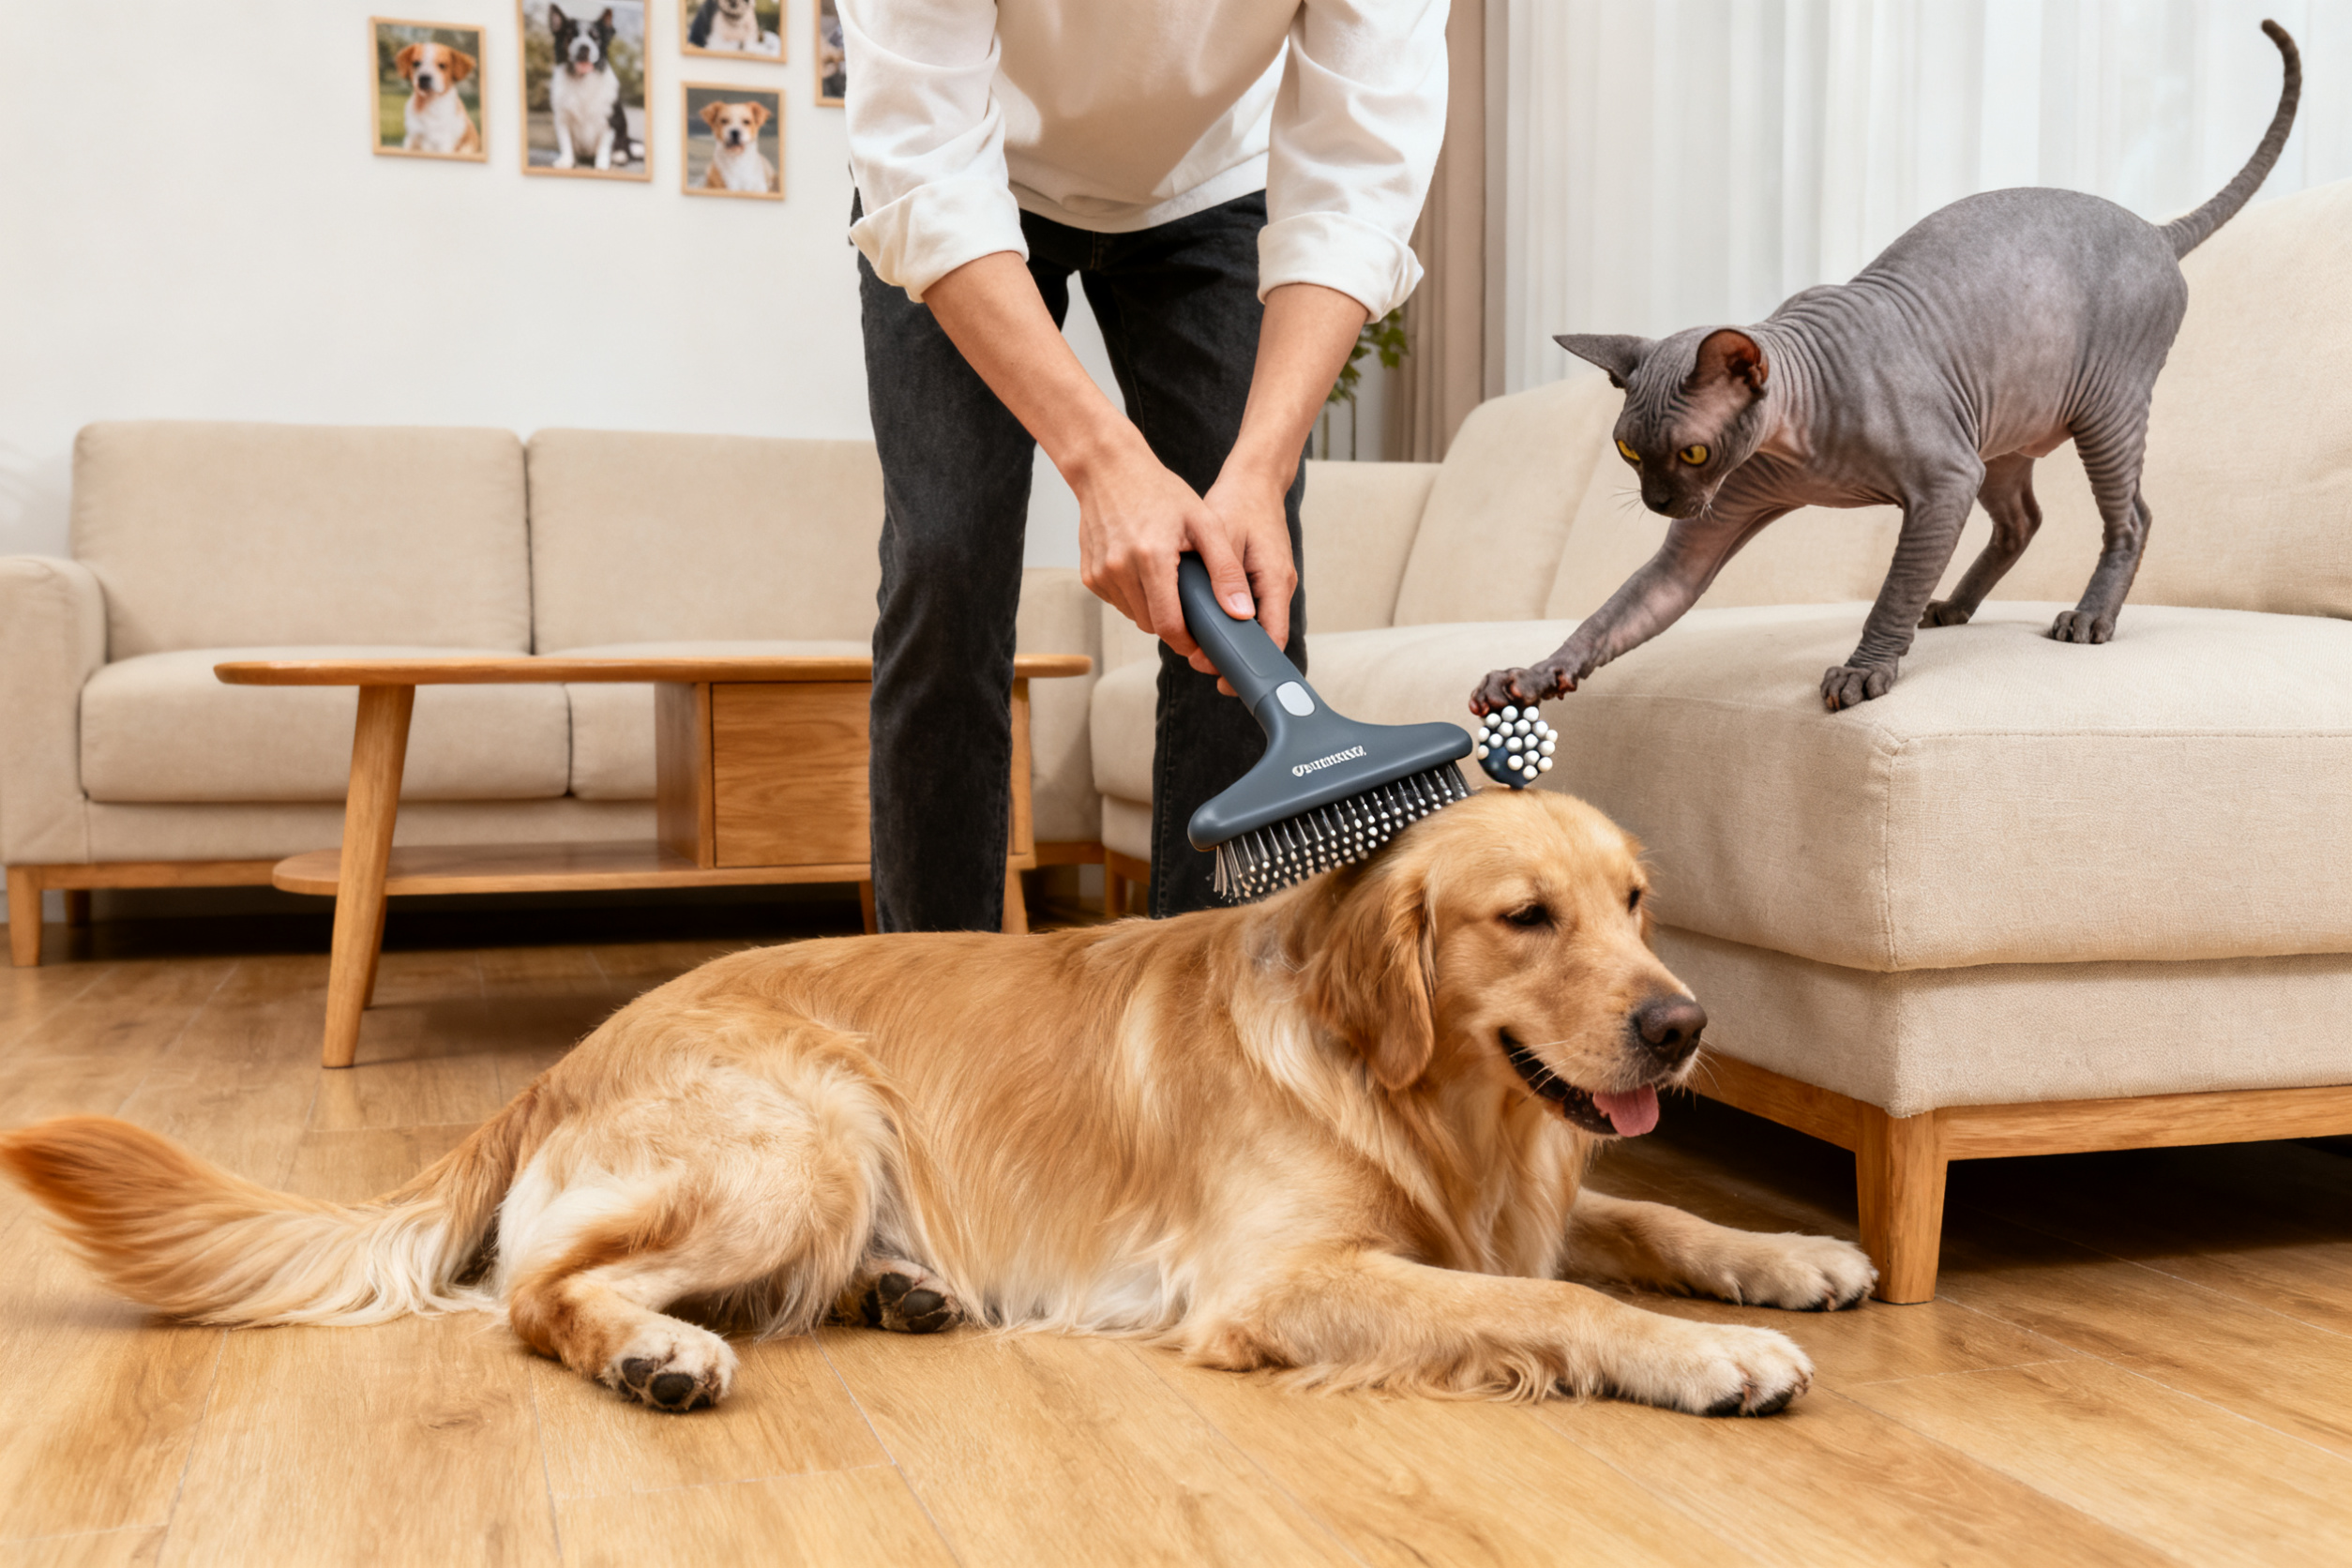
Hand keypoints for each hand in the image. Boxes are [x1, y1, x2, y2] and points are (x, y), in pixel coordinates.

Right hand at [1072, 432, 1269, 681]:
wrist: (1108, 468)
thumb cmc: (1159, 491)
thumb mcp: (1204, 523)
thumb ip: (1225, 569)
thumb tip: (1241, 613)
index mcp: (1151, 558)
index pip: (1169, 626)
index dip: (1187, 640)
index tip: (1201, 639)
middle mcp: (1119, 570)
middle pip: (1151, 625)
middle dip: (1173, 624)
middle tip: (1191, 606)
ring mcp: (1100, 574)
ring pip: (1134, 616)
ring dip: (1154, 611)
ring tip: (1169, 583)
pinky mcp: (1089, 575)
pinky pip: (1119, 602)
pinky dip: (1135, 597)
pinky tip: (1145, 573)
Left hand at [1195, 460, 1297, 693]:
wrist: (1255, 480)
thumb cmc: (1239, 503)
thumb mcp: (1224, 538)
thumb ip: (1223, 577)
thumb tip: (1228, 616)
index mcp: (1275, 579)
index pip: (1272, 636)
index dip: (1252, 663)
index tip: (1228, 680)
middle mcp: (1279, 586)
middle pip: (1264, 637)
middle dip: (1235, 655)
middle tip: (1201, 663)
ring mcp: (1273, 584)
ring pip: (1256, 625)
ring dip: (1231, 639)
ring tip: (1199, 648)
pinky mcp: (1262, 579)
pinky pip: (1250, 610)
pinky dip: (1231, 622)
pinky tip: (1206, 623)